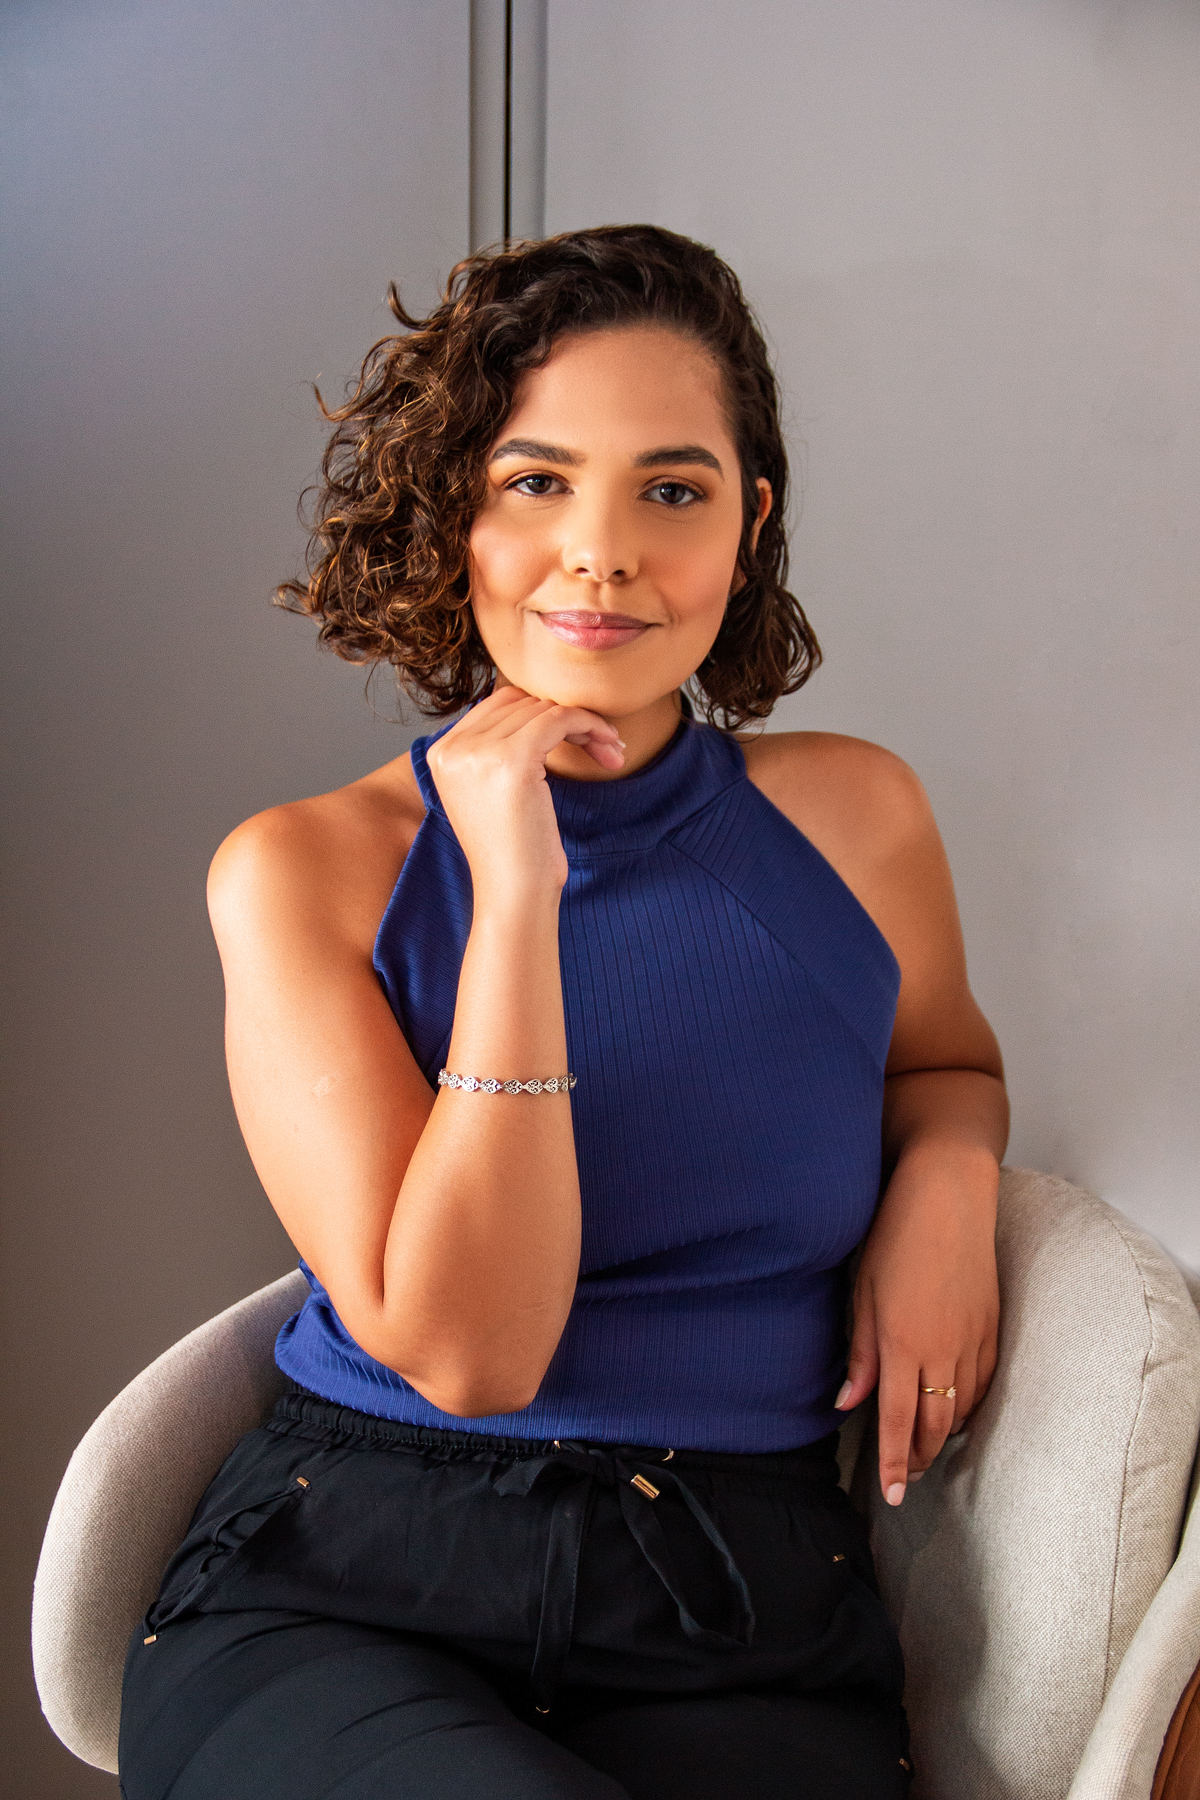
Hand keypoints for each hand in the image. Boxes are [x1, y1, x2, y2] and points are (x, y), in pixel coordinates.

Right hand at [425, 687, 623, 901]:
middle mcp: (452, 747)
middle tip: (604, 746)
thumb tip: (536, 708)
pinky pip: (559, 718)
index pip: (499, 704)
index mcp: (440, 753)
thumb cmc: (513, 852)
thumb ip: (495, 750)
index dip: (543, 713)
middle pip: (523, 703)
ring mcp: (478, 752)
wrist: (513, 894)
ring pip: (544, 709)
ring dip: (586, 725)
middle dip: (568, 719)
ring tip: (611, 750)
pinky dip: (590, 725)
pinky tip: (610, 746)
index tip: (577, 736)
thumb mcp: (490, 793)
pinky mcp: (512, 760)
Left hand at [836, 1142, 999, 1505]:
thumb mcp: (862, 1292)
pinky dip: (969, 1406)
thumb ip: (859, 1353)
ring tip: (926, 1450)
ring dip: (944, 1436)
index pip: (899, 1422)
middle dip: (921, 1459)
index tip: (893, 1495)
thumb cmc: (894, 1235)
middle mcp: (941, 1349)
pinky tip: (956, 1410)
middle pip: (935, 1426)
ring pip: (963, 1408)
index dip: (896, 1464)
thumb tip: (849, 1403)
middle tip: (907, 1479)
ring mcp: (972, 1339)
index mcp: (902, 1343)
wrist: (948, 1197)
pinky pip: (983, 1383)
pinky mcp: (992, 1326)